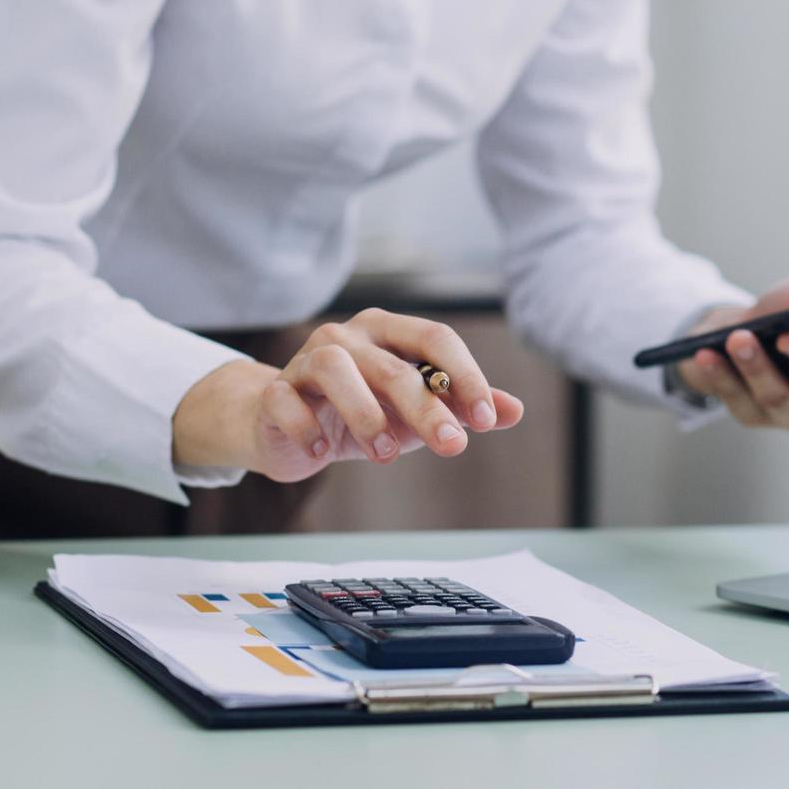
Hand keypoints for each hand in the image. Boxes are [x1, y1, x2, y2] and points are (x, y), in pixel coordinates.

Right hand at [171, 308, 524, 481]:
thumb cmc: (360, 413)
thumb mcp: (415, 412)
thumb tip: (513, 411)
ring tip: (385, 455)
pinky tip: (322, 453)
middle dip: (426, 408)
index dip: (465, 375)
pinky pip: (285, 400)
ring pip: (335, 368)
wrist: (285, 426)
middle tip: (452, 447)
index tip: (484, 419)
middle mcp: (348, 337)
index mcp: (389, 332)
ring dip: (365, 414)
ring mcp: (306, 360)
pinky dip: (306, 426)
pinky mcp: (274, 391)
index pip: (435, 338)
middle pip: (392, 363)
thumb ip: (460, 407)